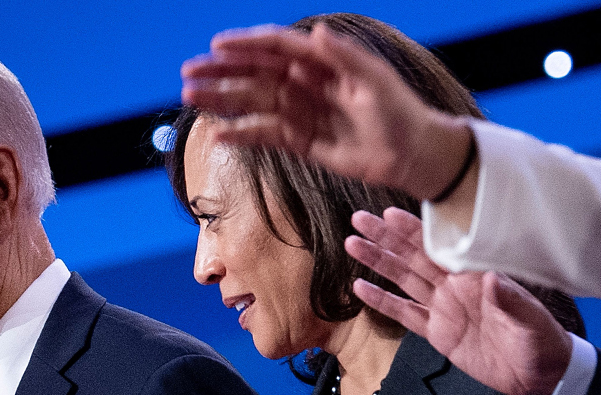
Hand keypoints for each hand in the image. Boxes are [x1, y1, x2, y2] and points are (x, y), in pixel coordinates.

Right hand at [181, 23, 469, 200]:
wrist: (411, 155)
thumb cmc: (400, 113)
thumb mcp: (374, 80)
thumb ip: (343, 56)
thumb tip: (315, 33)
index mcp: (322, 62)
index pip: (276, 46)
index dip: (246, 44)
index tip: (216, 45)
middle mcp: (306, 83)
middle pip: (255, 73)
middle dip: (221, 72)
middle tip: (188, 74)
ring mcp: (300, 111)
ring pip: (253, 102)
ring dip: (222, 99)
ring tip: (191, 98)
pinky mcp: (300, 140)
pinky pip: (264, 134)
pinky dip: (241, 133)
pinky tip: (218, 133)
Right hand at [344, 208, 571, 394]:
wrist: (540, 375)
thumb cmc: (541, 341)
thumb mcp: (530, 320)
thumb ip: (509, 299)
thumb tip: (491, 276)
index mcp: (476, 278)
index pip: (440, 248)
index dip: (414, 231)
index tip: (390, 215)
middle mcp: (455, 287)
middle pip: (413, 257)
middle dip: (386, 238)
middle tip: (359, 219)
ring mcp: (444, 308)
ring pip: (403, 280)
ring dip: (378, 262)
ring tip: (352, 244)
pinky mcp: (437, 332)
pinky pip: (404, 314)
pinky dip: (382, 301)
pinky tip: (360, 288)